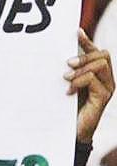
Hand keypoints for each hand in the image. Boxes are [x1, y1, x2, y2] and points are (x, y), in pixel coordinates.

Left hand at [65, 28, 113, 143]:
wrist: (70, 133)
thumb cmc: (66, 109)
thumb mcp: (65, 86)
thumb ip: (67, 73)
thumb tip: (58, 58)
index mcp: (98, 75)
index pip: (97, 52)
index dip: (87, 41)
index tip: (75, 32)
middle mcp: (106, 80)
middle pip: (103, 55)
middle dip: (84, 56)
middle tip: (67, 64)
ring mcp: (107, 89)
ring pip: (100, 65)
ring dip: (81, 69)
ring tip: (66, 79)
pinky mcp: (103, 98)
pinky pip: (94, 80)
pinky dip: (79, 82)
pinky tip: (68, 92)